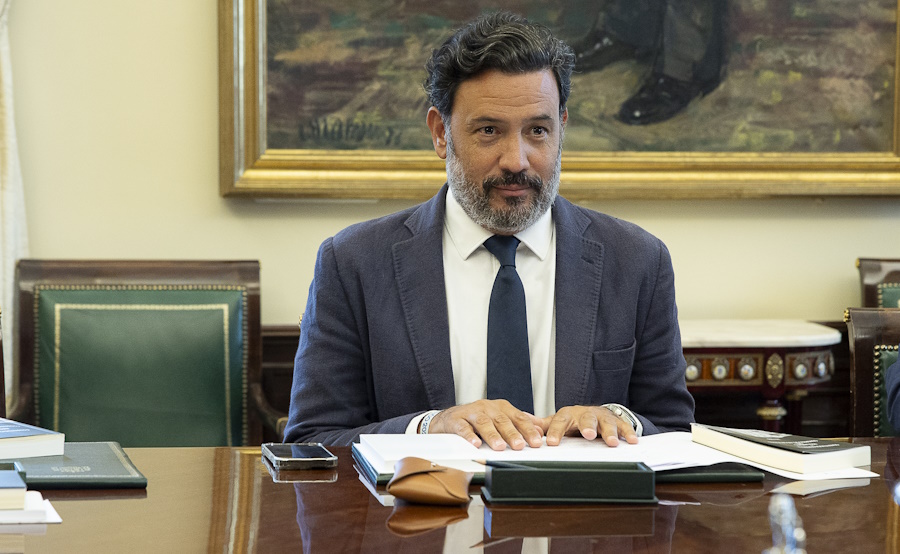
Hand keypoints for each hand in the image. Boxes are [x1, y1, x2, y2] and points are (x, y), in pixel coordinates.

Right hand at [427, 399, 543, 450]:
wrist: (448, 418)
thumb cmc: (477, 421)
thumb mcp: (499, 420)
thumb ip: (518, 424)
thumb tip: (539, 430)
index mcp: (501, 408)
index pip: (518, 418)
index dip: (528, 430)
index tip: (536, 442)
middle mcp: (487, 408)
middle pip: (502, 421)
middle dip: (512, 433)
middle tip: (519, 446)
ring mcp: (471, 413)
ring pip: (484, 423)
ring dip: (492, 435)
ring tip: (499, 447)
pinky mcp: (456, 420)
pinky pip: (463, 428)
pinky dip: (469, 436)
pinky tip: (475, 444)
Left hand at [541, 405, 638, 446]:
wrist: (594, 413)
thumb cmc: (573, 421)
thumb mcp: (557, 422)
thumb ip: (542, 425)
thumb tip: (524, 422)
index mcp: (568, 415)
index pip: (560, 422)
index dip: (556, 432)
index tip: (552, 443)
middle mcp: (585, 414)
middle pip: (586, 418)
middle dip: (587, 426)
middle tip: (588, 435)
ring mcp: (602, 417)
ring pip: (606, 423)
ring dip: (609, 432)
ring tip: (612, 442)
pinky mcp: (616, 421)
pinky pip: (624, 426)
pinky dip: (628, 433)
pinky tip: (632, 441)